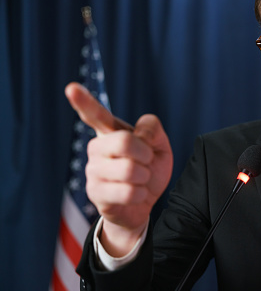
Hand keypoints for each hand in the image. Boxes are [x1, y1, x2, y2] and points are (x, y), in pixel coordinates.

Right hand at [65, 82, 172, 255]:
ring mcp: (93, 170)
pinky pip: (128, 192)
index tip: (71, 88)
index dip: (83, 101)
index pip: (95, 113)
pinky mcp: (95, 193)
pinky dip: (141, 194)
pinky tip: (136, 194)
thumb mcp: (160, 144)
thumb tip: (138, 134)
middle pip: (124, 142)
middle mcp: (96, 148)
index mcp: (111, 131)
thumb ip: (152, 129)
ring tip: (140, 179)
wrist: (146, 202)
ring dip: (145, 177)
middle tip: (147, 161)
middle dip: (145, 154)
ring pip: (129, 170)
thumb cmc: (149, 167)